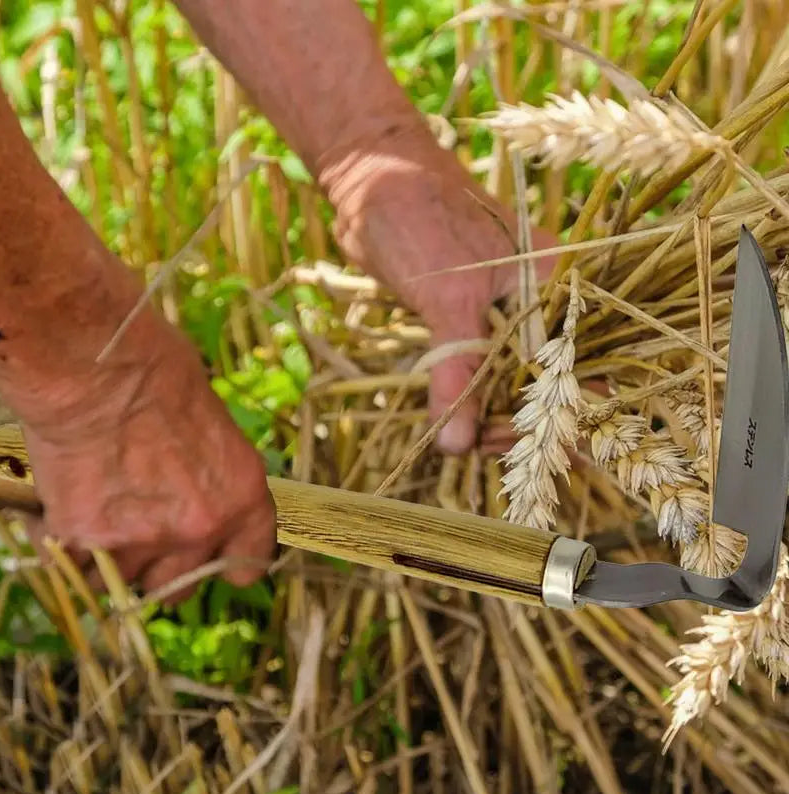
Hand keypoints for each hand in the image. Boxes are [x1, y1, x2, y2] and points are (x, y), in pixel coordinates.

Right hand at [20, 315, 275, 599]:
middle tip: (143, 533)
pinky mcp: (86, 540)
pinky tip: (64, 512)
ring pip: (125, 583)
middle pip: (182, 586)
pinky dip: (68, 548)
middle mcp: (199, 528)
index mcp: (242, 497)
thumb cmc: (160, 372)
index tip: (211, 555)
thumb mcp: (213, 425)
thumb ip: (211, 474)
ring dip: (114, 561)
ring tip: (100, 515)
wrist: (98, 367)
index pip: (248, 564)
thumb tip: (198, 487)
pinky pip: (75, 568)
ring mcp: (142, 540)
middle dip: (164, 567)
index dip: (226, 562)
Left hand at [323, 129, 557, 452]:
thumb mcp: (446, 300)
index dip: (562, 412)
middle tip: (481, 446)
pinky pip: (481, 372)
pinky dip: (470, 401)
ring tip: (463, 440)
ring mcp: (505, 314)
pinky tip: (459, 424)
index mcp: (557, 286)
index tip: (538, 452)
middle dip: (521, 421)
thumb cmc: (418, 220)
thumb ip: (458, 371)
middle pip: (546, 380)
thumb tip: (457, 443)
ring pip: (511, 381)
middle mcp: (540, 303)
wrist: (373, 184)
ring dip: (491, 416)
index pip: (577, 363)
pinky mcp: (470, 323)